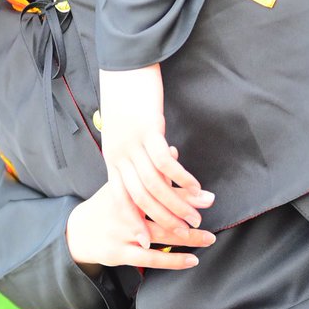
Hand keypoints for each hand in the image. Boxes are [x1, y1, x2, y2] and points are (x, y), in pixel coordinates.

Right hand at [66, 180, 214, 270]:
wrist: (77, 231)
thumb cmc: (105, 205)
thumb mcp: (122, 182)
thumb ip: (148, 169)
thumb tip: (173, 150)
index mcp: (125, 190)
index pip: (157, 187)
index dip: (181, 189)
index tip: (203, 192)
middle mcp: (124, 211)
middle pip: (160, 209)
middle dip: (187, 208)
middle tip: (210, 205)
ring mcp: (122, 233)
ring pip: (159, 235)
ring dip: (187, 237)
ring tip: (210, 236)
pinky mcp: (120, 253)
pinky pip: (150, 260)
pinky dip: (173, 260)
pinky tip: (193, 259)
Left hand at [98, 64, 212, 229]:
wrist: (124, 65)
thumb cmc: (125, 96)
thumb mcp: (123, 129)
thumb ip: (131, 151)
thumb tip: (144, 168)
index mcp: (112, 156)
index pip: (120, 197)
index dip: (134, 220)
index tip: (145, 242)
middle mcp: (119, 153)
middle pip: (140, 196)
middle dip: (162, 218)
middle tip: (184, 232)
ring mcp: (133, 142)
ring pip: (154, 184)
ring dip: (177, 203)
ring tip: (197, 215)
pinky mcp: (149, 129)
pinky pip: (166, 162)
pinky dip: (182, 178)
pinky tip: (196, 187)